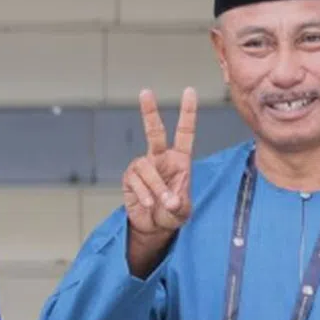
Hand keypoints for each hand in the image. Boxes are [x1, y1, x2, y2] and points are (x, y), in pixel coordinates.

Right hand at [124, 87, 196, 255]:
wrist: (153, 227)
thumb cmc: (172, 214)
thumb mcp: (183, 212)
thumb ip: (180, 205)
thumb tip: (170, 201)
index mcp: (180, 160)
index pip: (185, 133)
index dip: (187, 112)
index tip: (189, 91)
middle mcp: (161, 158)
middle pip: (155, 132)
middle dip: (149, 112)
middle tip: (145, 92)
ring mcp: (143, 167)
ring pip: (147, 168)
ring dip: (156, 188)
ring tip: (160, 204)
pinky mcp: (130, 178)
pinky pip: (136, 182)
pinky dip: (144, 195)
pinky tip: (149, 205)